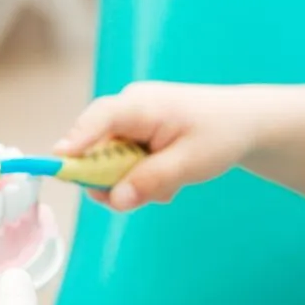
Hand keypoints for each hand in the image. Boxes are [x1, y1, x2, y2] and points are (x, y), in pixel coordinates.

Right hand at [54, 80, 264, 210]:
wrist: (246, 122)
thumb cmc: (221, 134)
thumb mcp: (189, 163)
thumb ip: (149, 181)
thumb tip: (115, 199)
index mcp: (141, 105)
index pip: (98, 119)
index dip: (76, 141)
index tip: (58, 162)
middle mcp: (128, 109)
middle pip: (94, 147)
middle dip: (110, 179)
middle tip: (133, 199)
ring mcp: (130, 121)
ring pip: (107, 161)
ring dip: (130, 182)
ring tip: (166, 187)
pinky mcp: (135, 134)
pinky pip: (121, 162)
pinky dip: (138, 178)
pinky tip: (166, 180)